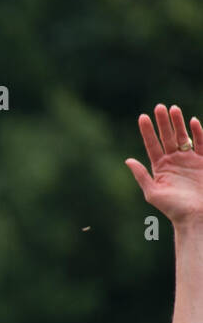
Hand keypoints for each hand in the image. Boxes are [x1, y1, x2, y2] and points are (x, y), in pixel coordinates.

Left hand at [125, 104, 202, 225]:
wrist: (196, 216)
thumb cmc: (173, 208)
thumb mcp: (153, 193)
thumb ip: (141, 176)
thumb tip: (128, 160)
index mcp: (160, 168)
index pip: (152, 145)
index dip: (148, 132)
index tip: (142, 117)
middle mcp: (174, 161)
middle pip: (168, 137)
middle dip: (163, 122)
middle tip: (159, 107)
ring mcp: (189, 159)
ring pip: (184, 136)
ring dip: (178, 123)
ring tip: (172, 109)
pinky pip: (201, 142)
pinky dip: (198, 132)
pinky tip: (192, 121)